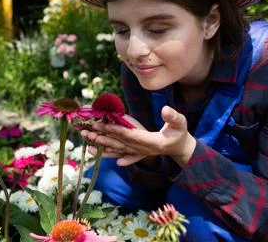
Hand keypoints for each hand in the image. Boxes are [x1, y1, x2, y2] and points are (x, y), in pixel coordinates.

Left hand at [81, 106, 196, 166]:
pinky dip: (112, 156)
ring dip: (103, 149)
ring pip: (118, 150)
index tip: (103, 125)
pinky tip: (102, 157)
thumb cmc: (180, 133)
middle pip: (119, 143)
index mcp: (151, 141)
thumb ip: (173, 117)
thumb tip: (165, 109)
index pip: (130, 135)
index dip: (116, 130)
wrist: (180, 148)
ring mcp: (139, 152)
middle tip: (87, 132)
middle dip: (103, 137)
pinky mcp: (137, 153)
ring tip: (88, 148)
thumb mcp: (180, 123)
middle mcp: (142, 149)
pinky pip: (121, 155)